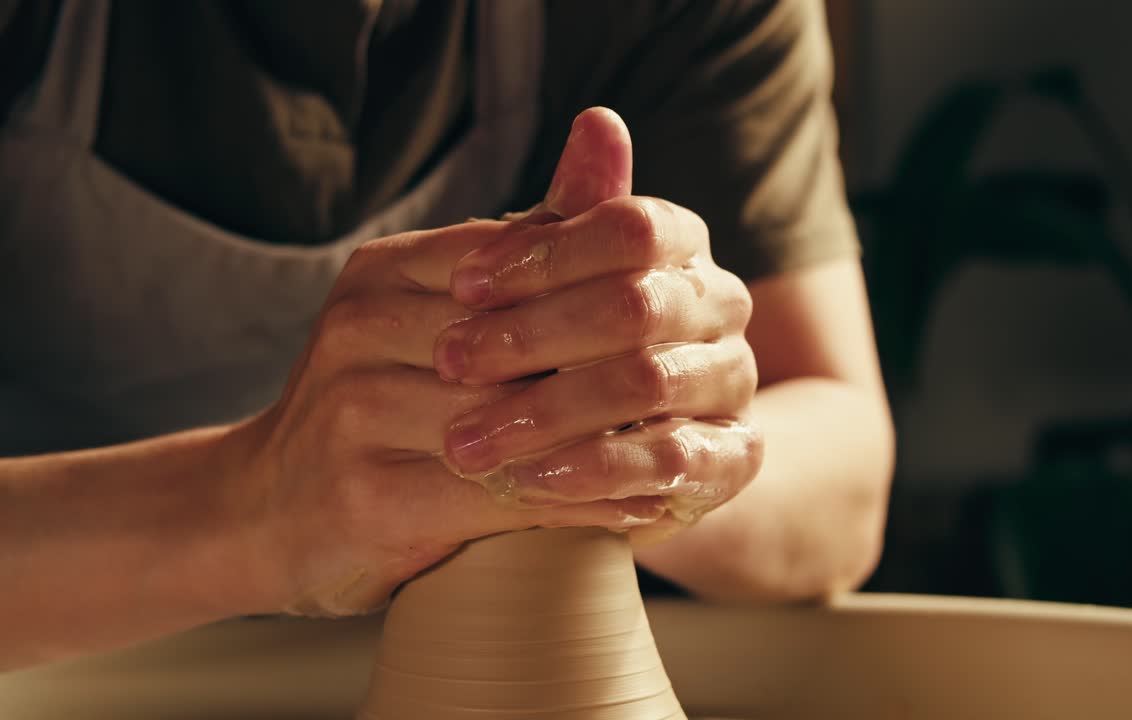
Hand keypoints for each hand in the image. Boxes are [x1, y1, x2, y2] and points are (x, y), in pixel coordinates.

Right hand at [225, 116, 678, 616]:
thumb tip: (609, 137)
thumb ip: (522, 245)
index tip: (677, 315)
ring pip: (518, 418)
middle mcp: (361, 328)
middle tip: (697, 384)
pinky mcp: (369, 497)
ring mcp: (356, 413)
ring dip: (609, 440)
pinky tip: (635, 509)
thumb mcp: (432, 311)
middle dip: (613, 365)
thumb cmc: (371, 406)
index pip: (516, 256)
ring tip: (682, 450)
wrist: (257, 510)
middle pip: (522, 337)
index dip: (603, 288)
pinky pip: (501, 495)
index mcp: (382, 272)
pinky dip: (578, 503)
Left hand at [436, 108, 763, 540]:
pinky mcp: (733, 457)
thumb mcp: (565, 281)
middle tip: (447, 362)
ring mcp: (732, 381)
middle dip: (531, 335)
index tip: (463, 283)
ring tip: (467, 442)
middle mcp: (721, 305)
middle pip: (635, 305)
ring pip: (648, 382)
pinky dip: (597, 468)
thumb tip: (598, 120)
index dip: (546, 252)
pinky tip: (531, 479)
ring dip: (549, 411)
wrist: (642, 443)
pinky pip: (671, 459)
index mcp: (684, 247)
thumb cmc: (581, 347)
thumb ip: (571, 218)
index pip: (631, 227)